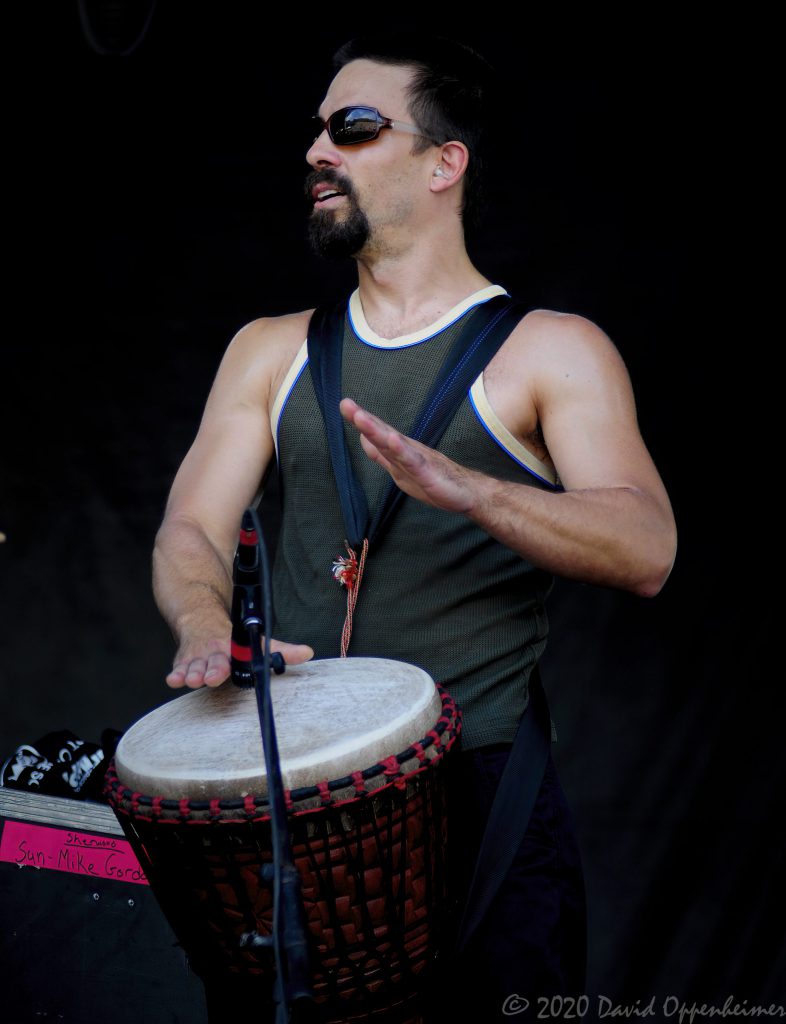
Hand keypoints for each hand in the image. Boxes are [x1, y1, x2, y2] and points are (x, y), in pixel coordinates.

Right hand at [166, 636, 313, 688]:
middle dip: (213, 670)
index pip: (240, 653)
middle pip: (215, 661)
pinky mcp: (184, 661)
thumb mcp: (256, 640)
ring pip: (195, 665)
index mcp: (234, 645)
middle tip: (212, 678)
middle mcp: (216, 650)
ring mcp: (199, 655)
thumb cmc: (231, 635)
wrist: (200, 614)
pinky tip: (173, 681)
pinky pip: (179, 667)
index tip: (240, 666)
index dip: (241, 661)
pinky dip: (176, 674)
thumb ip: (280, 650)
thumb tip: (307, 653)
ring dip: (193, 673)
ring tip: (192, 680)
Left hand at [339, 398, 478, 514]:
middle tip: (346, 404)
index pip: (377, 433)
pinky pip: (413, 462)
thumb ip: (382, 454)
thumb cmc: (435, 479)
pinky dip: (402, 451)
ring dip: (377, 430)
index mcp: (399, 451)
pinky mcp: (428, 474)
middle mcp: (407, 451)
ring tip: (360, 417)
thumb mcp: (400, 469)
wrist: (467, 493)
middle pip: (382, 434)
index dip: (361, 420)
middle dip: (363, 420)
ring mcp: (418, 461)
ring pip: (393, 444)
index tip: (344, 404)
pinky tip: (392, 440)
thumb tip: (362, 438)